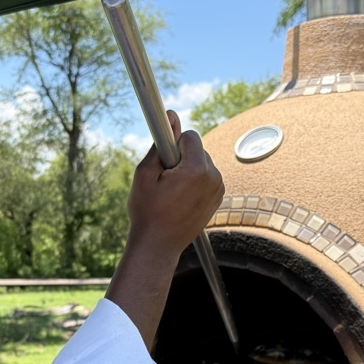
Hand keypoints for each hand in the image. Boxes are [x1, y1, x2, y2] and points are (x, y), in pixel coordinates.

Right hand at [126, 110, 224, 259]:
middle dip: (180, 157)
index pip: (190, 137)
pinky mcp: (218, 199)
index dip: (172, 144)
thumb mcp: (145, 173)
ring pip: (202, 163)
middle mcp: (214, 178)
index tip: (163, 157)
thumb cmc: (147, 211)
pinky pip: (206, 178)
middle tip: (164, 179)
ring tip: (171, 191)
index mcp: (198, 170)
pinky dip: (194, 182)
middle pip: (197, 150)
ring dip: (187, 170)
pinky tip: (180, 198)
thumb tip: (171, 117)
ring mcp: (218, 190)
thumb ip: (160, 143)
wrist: (158, 246)